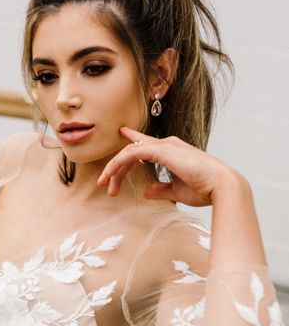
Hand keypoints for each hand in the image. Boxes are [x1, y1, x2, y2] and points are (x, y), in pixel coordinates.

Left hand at [97, 127, 241, 205]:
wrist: (221, 187)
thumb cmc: (204, 189)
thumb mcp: (176, 191)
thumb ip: (160, 190)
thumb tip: (146, 192)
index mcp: (172, 152)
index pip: (146, 144)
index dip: (132, 139)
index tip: (122, 133)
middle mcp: (167, 145)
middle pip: (132, 152)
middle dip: (115, 167)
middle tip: (104, 183)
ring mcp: (165, 146)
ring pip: (129, 152)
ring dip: (113, 168)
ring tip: (104, 183)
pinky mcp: (162, 150)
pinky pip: (131, 154)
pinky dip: (118, 163)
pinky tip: (111, 174)